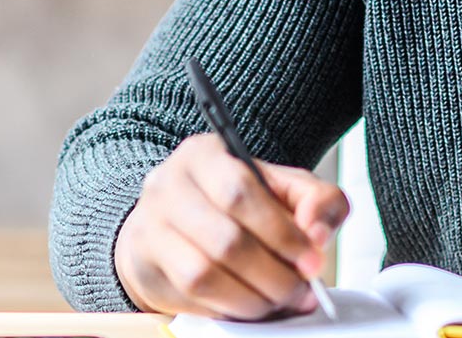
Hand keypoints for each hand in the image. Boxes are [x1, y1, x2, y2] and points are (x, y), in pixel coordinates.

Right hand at [114, 134, 348, 319]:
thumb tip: (317, 233)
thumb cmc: (237, 204)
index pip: (240, 192)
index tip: (311, 260)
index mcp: (204, 155)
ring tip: (278, 301)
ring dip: (252, 298)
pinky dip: (228, 307)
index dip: (281, 233)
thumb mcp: (283, 188)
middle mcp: (169, 185)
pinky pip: (190, 296)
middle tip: (300, 290)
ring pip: (204, 273)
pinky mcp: (144, 264)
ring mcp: (150, 226)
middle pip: (226, 240)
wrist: (178, 221)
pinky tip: (249, 305)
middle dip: (274, 275)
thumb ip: (317, 200)